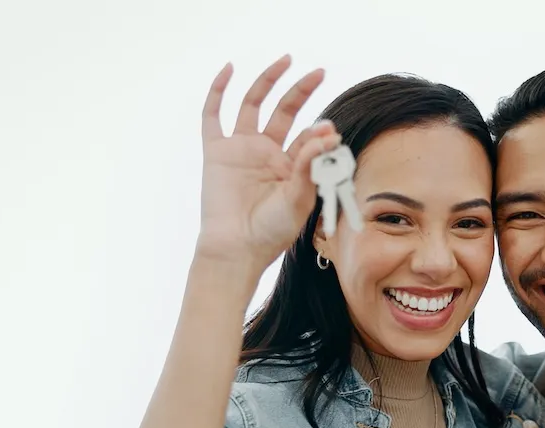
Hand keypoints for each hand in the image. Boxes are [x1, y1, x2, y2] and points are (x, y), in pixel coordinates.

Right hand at [195, 55, 340, 273]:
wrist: (237, 248)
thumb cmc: (271, 231)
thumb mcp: (299, 199)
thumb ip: (310, 165)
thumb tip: (329, 132)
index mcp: (290, 166)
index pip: (307, 138)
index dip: (319, 132)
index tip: (331, 130)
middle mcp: (266, 153)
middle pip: (284, 111)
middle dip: (301, 91)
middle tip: (318, 72)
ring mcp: (241, 149)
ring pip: (254, 104)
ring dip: (269, 81)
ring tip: (286, 60)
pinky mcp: (216, 151)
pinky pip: (213, 115)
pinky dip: (219, 91)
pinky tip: (230, 69)